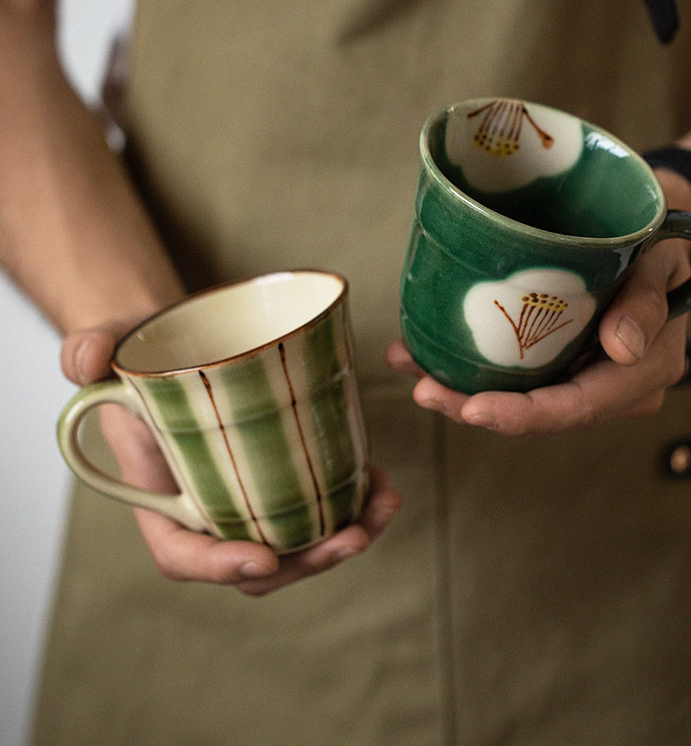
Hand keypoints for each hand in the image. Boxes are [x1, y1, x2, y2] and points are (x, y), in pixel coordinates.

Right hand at [60, 323, 401, 595]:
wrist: (186, 342)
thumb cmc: (145, 354)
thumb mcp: (109, 345)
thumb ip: (87, 350)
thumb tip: (86, 362)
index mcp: (164, 503)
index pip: (186, 556)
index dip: (222, 566)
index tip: (263, 556)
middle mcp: (213, 513)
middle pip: (261, 562)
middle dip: (309, 560)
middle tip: (354, 535)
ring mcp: (254, 500)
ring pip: (301, 542)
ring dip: (348, 534)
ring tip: (385, 503)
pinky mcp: (286, 476)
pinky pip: (321, 507)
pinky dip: (354, 503)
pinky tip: (380, 479)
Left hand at [386, 239, 690, 436]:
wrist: (659, 233)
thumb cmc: (662, 242)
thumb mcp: (663, 260)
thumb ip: (648, 305)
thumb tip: (622, 350)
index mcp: (642, 373)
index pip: (576, 408)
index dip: (522, 416)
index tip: (471, 408)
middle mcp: (610, 386)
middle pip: (537, 413)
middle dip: (474, 407)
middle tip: (423, 388)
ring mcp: (583, 375)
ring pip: (519, 397)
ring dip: (462, 389)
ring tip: (410, 365)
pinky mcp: (561, 360)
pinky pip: (516, 375)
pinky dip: (472, 366)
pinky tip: (425, 351)